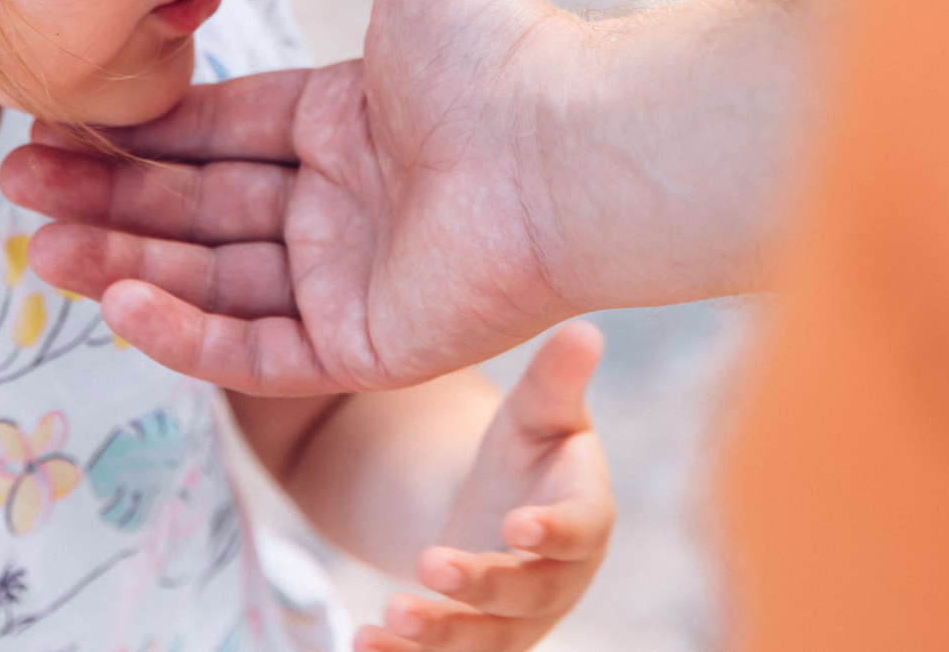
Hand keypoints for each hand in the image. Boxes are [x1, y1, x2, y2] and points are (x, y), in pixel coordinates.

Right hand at [0, 0, 589, 393]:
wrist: (565, 144)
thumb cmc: (499, 48)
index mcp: (342, 126)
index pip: (215, 133)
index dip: (134, 134)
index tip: (55, 127)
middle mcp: (340, 207)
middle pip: (195, 209)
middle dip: (104, 201)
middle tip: (16, 191)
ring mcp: (350, 282)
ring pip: (210, 281)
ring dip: (121, 266)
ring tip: (39, 252)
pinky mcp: (366, 347)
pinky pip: (255, 349)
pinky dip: (184, 331)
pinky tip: (117, 300)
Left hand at [369, 324, 613, 651]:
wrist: (498, 510)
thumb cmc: (527, 451)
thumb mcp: (538, 412)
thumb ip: (557, 379)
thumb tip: (584, 329)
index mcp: (587, 517)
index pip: (582, 530)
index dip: (555, 532)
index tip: (517, 525)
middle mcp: (559, 582)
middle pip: (526, 595)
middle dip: (480, 585)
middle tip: (432, 562)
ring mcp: (518, 623)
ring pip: (484, 642)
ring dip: (438, 638)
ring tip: (386, 619)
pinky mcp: (478, 647)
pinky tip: (361, 643)